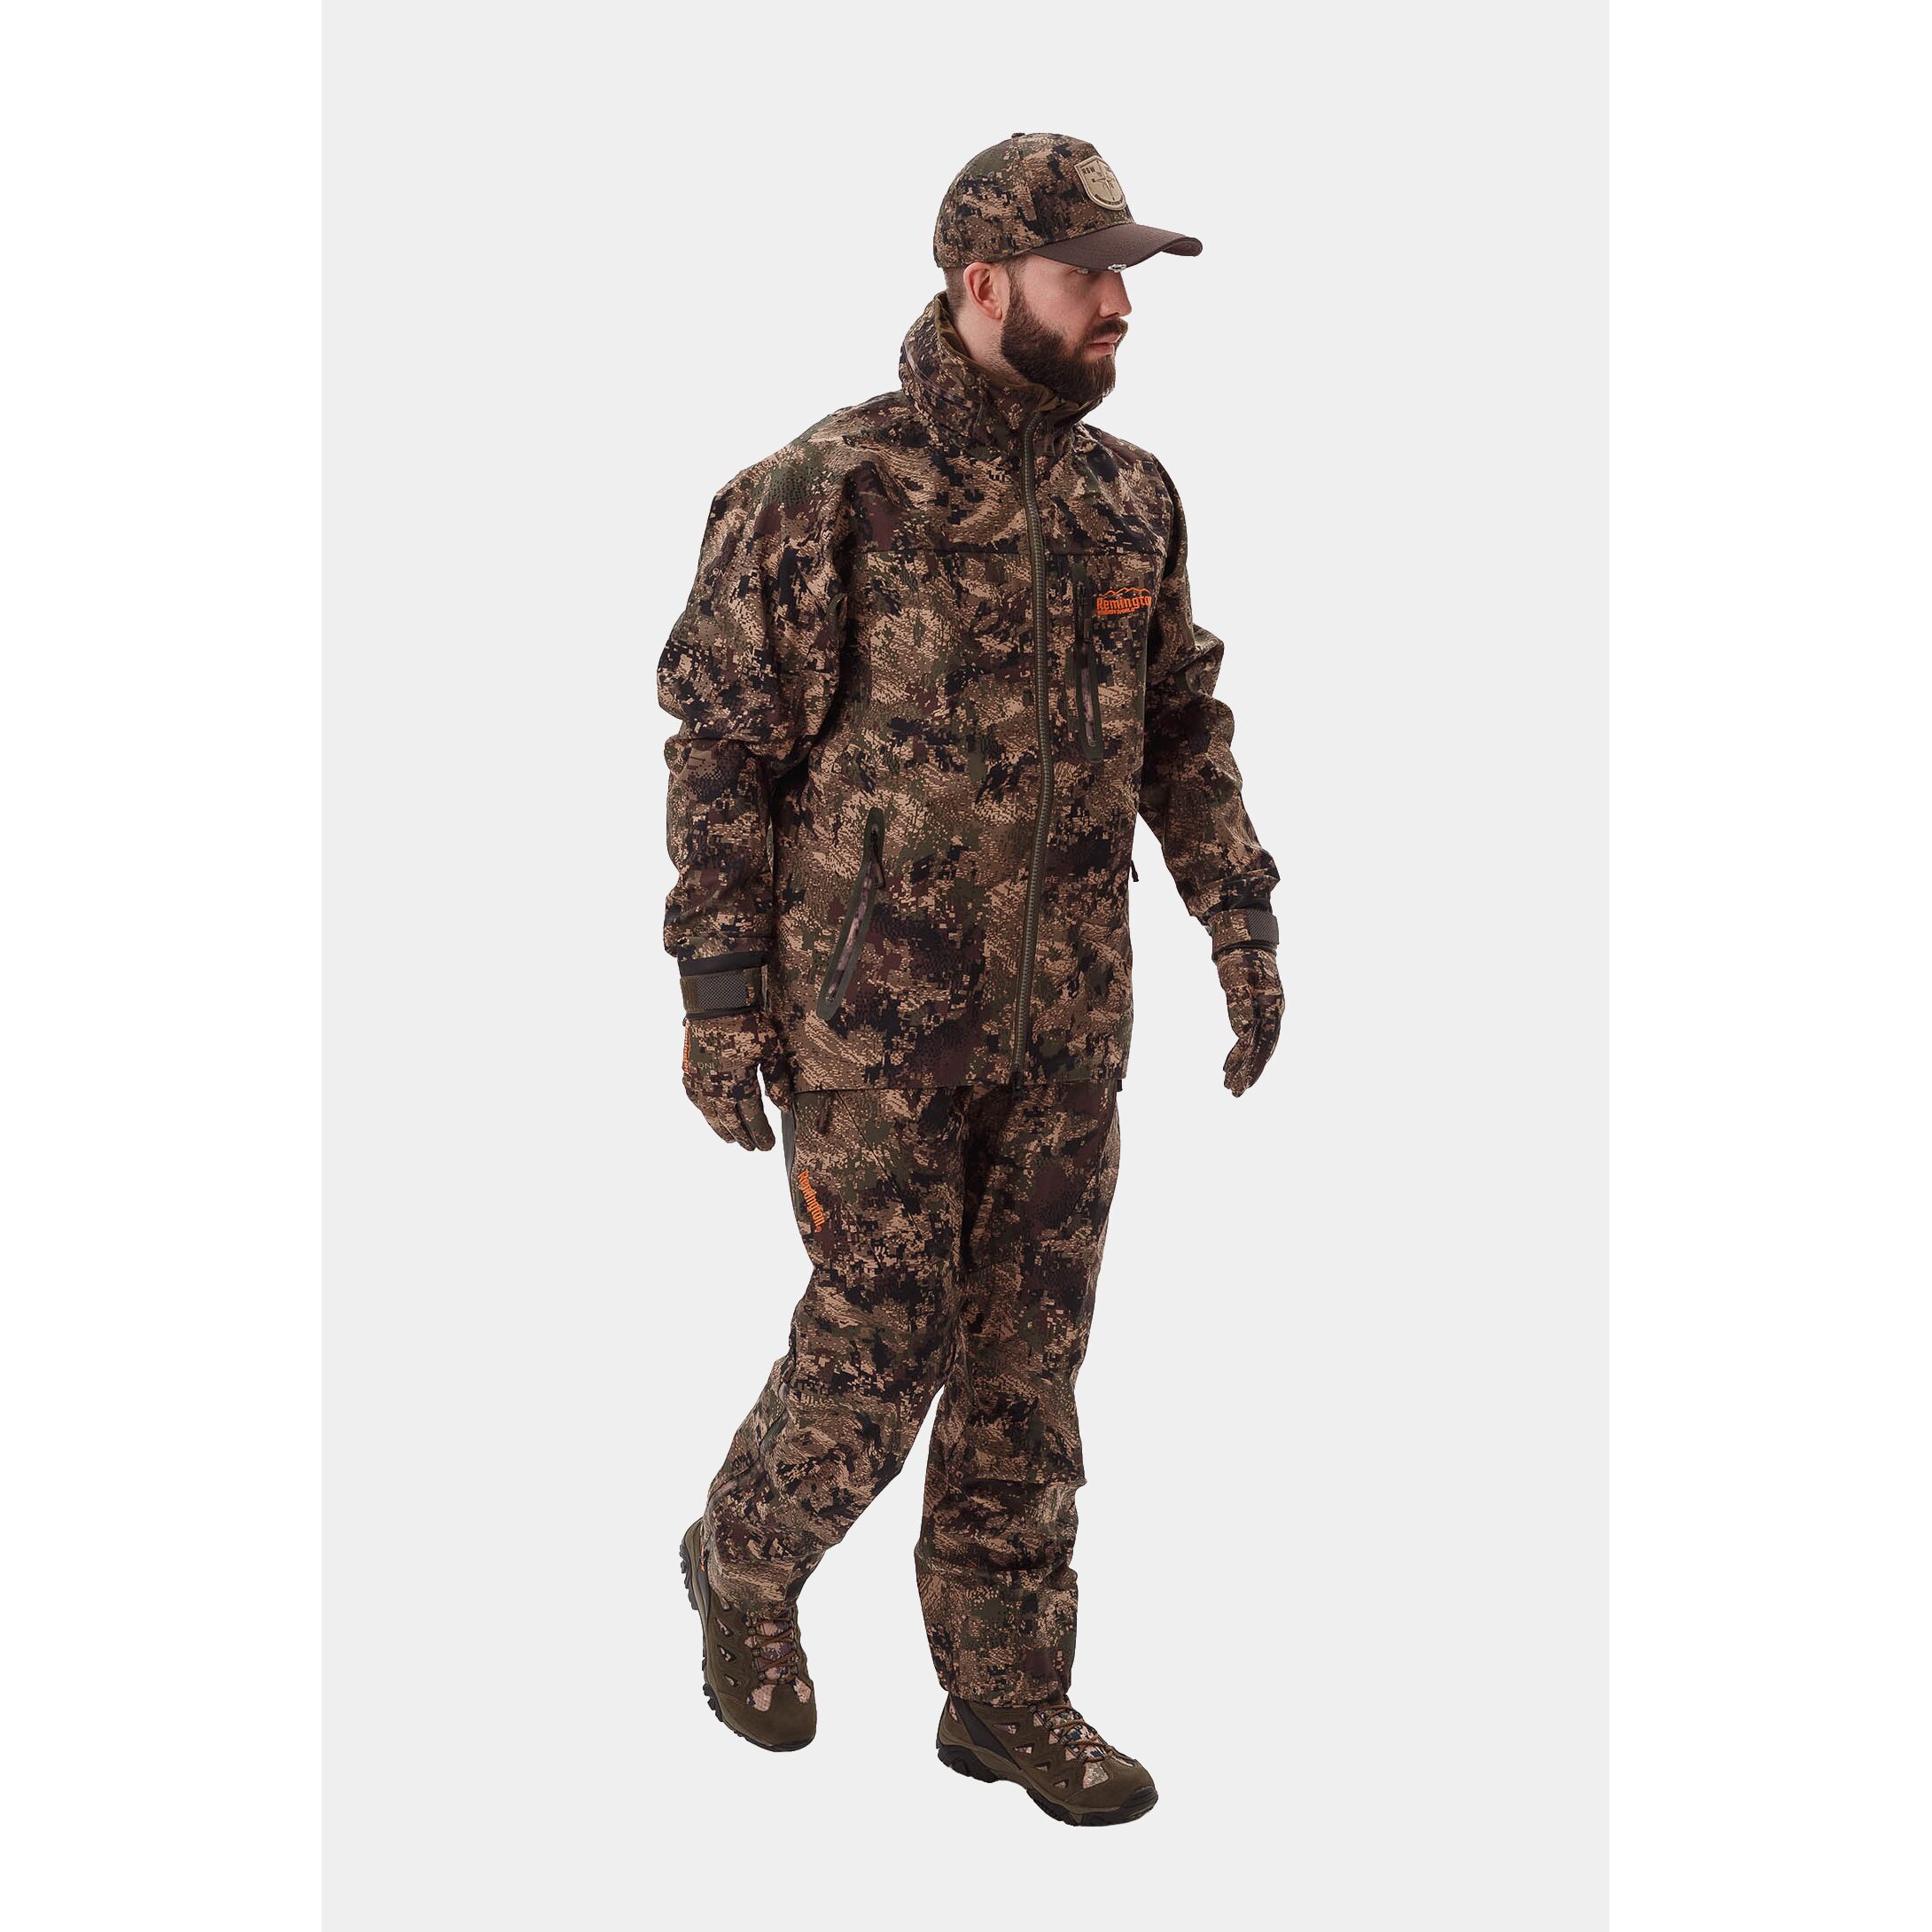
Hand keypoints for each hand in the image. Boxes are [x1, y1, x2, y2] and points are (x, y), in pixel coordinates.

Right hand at [681, 1010, 794, 1149]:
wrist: (715, 1003)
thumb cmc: (747, 1024)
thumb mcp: (771, 1050)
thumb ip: (777, 1081)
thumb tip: (784, 1107)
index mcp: (739, 1085)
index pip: (752, 1119)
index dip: (760, 1134)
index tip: (767, 1146)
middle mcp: (716, 1089)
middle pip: (730, 1121)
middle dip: (743, 1137)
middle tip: (751, 1148)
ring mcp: (699, 1081)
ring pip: (710, 1114)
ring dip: (721, 1129)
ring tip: (730, 1139)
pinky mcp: (689, 1071)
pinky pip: (694, 1098)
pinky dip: (703, 1110)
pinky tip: (708, 1112)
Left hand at [1215, 946, 1283, 1096]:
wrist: (1244, 940)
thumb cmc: (1240, 957)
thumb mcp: (1236, 979)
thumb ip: (1240, 1004)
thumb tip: (1241, 1033)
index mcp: (1272, 1005)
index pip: (1266, 1041)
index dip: (1256, 1064)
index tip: (1245, 1082)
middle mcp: (1273, 1012)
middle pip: (1262, 1048)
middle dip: (1248, 1072)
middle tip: (1234, 1092)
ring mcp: (1265, 1013)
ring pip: (1255, 1046)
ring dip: (1241, 1065)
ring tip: (1228, 1085)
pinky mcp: (1255, 1012)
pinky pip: (1248, 1038)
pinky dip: (1238, 1053)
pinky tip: (1227, 1066)